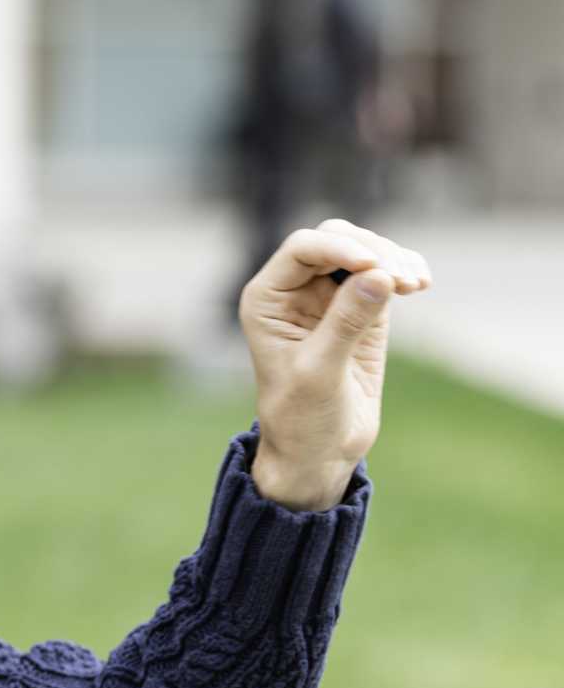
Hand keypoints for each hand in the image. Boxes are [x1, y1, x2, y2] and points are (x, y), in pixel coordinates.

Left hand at [239, 218, 431, 509]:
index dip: (338, 248)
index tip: (373, 266)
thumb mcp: (319, 372)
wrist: (319, 448)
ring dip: (393, 258)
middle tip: (403, 280)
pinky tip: (420, 282)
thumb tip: (380, 275)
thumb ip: (346, 322)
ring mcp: (329, 295)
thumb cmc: (302, 415)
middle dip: (372, 249)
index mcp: (267, 299)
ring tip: (416, 284)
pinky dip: (404, 270)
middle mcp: (294, 289)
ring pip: (363, 250)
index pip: (301, 249)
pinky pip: (384, 274)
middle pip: (334, 239)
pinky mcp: (362, 307)